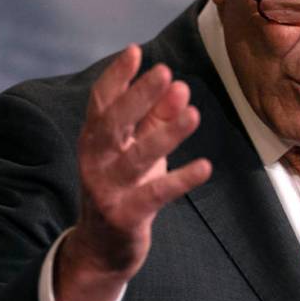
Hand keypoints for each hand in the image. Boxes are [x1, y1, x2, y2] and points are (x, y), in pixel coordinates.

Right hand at [54, 44, 210, 300]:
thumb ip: (156, 118)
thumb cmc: (124, 187)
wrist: (102, 249)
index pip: (101, 101)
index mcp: (94, 139)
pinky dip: (181, 180)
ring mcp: (107, 189)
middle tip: (165, 71)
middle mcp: (95, 160)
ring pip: (136, 158)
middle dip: (139, 96)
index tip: (135, 51)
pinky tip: (205, 166)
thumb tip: (181, 86)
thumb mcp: (138, 150)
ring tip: (193, 113)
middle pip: (114, 124)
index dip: (116, 76)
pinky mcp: (125, 216)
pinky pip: (155, 195)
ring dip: (165, 134)